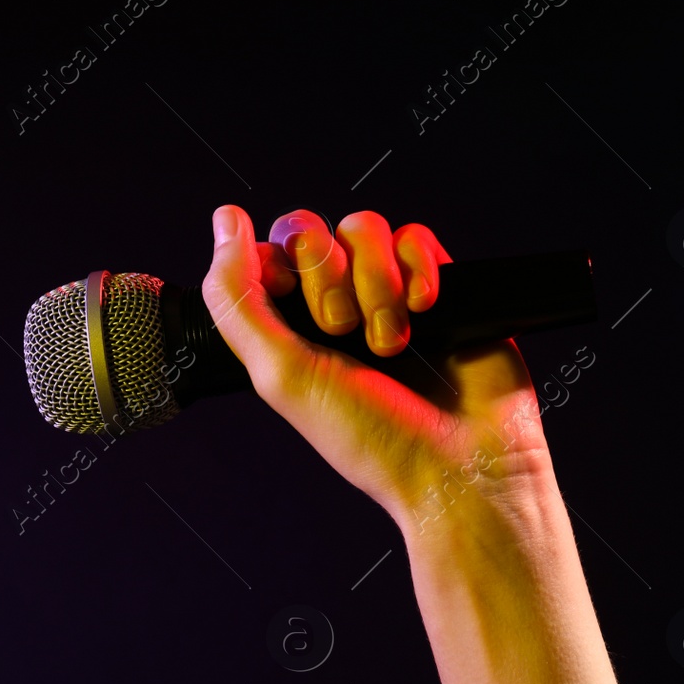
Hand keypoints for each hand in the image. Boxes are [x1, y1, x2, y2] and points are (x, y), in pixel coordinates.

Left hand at [202, 204, 554, 536]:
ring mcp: (386, 294)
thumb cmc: (368, 437)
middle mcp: (333, 308)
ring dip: (375, 283)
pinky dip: (418, 269)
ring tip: (392, 342)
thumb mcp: (279, 374)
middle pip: (310, 232)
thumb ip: (236, 297)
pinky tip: (428, 310)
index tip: (287, 296)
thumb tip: (223, 217)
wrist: (460, 466)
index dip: (274, 262)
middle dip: (325, 277)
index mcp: (287, 330)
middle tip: (342, 332)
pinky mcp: (439, 286)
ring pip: (363, 228)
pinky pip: (415, 237)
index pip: (264, 252)